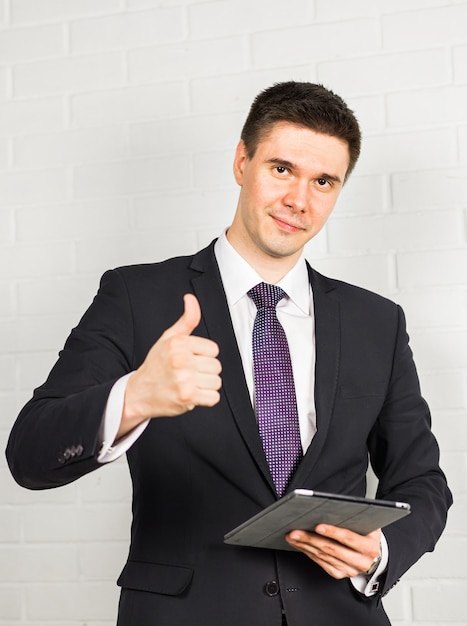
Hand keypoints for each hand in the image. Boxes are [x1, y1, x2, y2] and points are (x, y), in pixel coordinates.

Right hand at [118, 294, 221, 436]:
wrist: (139, 392)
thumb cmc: (156, 364)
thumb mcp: (169, 338)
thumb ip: (186, 320)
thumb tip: (191, 299)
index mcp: (179, 343)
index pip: (213, 349)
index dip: (204, 356)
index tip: (191, 360)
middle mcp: (181, 360)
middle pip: (216, 366)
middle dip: (205, 371)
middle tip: (188, 374)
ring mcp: (184, 379)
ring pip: (216, 382)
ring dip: (206, 386)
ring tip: (190, 384)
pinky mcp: (187, 397)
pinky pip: (214, 397)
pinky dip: (206, 399)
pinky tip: (192, 394)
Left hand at [285, 525, 381, 579]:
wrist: (372, 553)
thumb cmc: (367, 533)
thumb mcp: (367, 523)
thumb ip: (353, 517)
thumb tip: (330, 508)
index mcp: (370, 547)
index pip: (349, 538)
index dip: (333, 532)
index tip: (318, 526)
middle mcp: (361, 561)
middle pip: (332, 549)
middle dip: (311, 539)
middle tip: (296, 531)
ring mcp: (349, 570)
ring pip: (323, 557)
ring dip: (305, 546)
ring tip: (292, 536)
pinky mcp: (339, 574)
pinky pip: (320, 563)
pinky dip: (308, 552)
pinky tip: (299, 544)